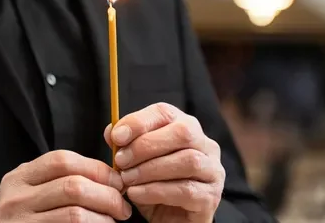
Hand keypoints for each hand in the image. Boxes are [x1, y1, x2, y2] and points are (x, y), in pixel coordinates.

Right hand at [0, 150, 131, 222]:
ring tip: (113, 222)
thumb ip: (58, 179)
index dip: (97, 169)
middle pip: (73, 186)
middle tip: (122, 208)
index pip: (62, 161)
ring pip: (75, 215)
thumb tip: (108, 177)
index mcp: (19, 177)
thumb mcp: (30, 193)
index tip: (117, 182)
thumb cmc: (23, 220)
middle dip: (107, 196)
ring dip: (104, 219)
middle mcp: (15, 199)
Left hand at [104, 103, 224, 222]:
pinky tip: (136, 194)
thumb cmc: (154, 186)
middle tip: (121, 161)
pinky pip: (186, 190)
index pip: (165, 112)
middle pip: (182, 132)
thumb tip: (111, 131)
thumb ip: (125, 146)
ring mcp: (212, 170)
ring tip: (127, 179)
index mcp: (185, 128)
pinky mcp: (211, 197)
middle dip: (146, 145)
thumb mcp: (135, 164)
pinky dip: (155, 191)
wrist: (171, 221)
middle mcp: (205, 145)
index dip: (139, 121)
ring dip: (150, 169)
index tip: (116, 137)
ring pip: (187, 160)